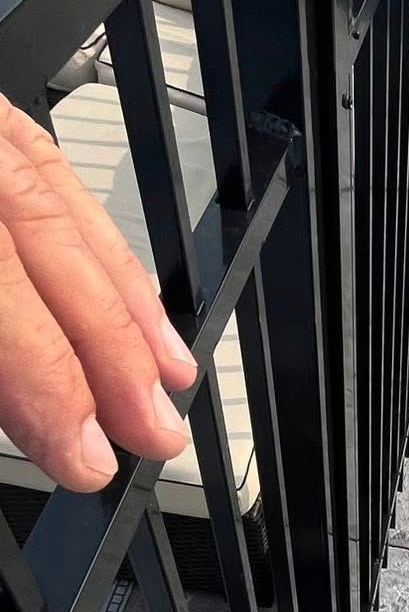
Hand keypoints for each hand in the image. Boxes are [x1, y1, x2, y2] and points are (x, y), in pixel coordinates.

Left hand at [0, 93, 195, 491]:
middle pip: (38, 239)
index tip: (83, 451)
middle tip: (150, 430)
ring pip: (55, 199)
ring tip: (168, 378)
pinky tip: (130, 292)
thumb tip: (37, 415)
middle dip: (106, 349)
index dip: (49, 375)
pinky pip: (44, 160)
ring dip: (124, 300)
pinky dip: (97, 236)